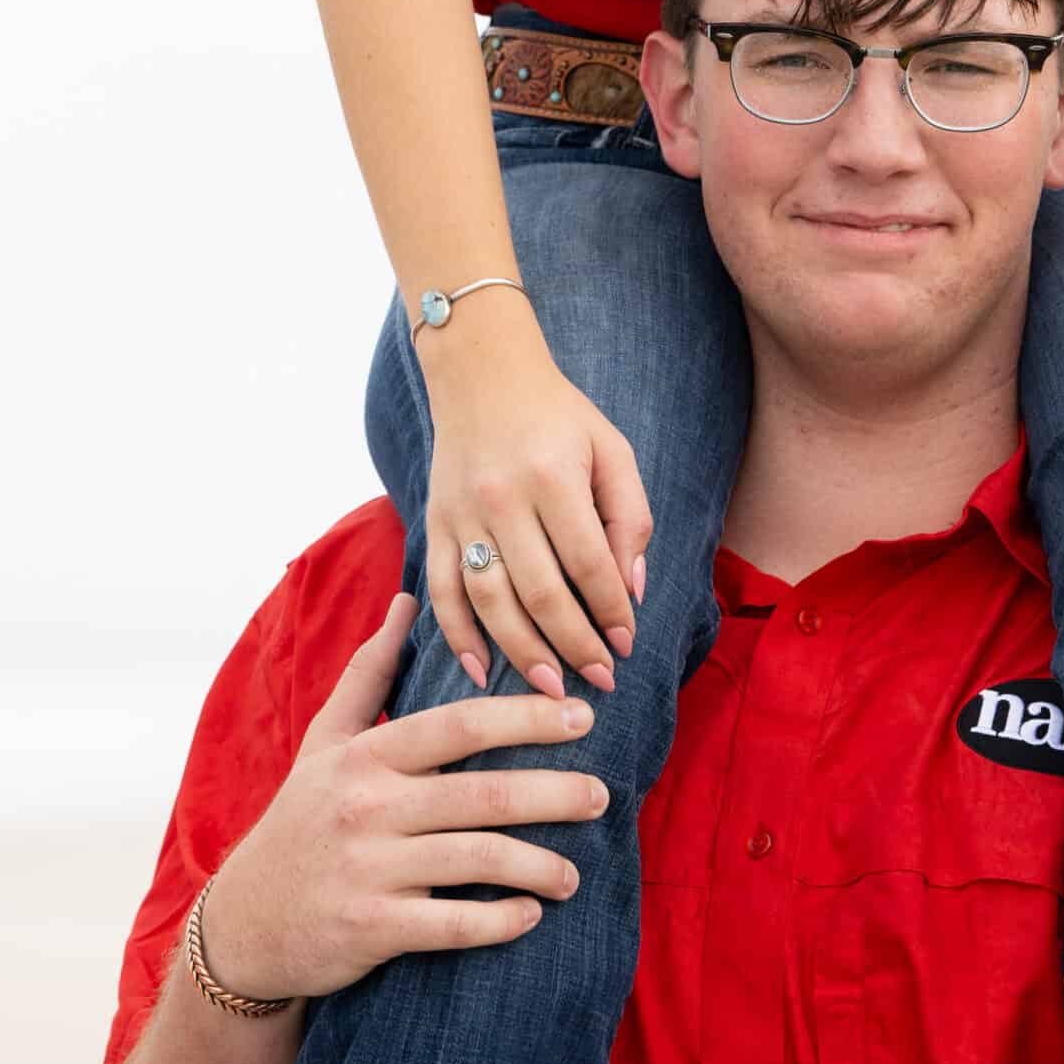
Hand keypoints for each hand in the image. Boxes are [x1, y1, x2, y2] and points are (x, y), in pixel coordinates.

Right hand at [198, 597, 610, 997]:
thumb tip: (404, 602)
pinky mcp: (370, 928)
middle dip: (556, 793)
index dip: (527, 716)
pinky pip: (452, 924)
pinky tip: (530, 916)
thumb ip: (368, 674)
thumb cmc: (298, 824)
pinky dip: (499, 921)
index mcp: (366, 756)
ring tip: (574, 874)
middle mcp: (368, 806)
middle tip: (603, 797)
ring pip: (478, 858)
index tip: (583, 716)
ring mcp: (369, 869)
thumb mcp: (323, 743)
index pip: (460, 725)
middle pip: (485, 792)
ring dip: (540, 866)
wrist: (243, 926)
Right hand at [419, 299, 653, 695]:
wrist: (482, 374)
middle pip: (540, 592)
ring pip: (490, 601)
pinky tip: (480, 672)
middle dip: (575, 645)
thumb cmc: (559, 416)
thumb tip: (630, 589)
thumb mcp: (611, 448)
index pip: (588, 563)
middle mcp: (503, 499)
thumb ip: (629, 515)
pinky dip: (457, 636)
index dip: (610, 611)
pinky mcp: (432, 523)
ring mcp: (461, 514)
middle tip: (600, 681)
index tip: (627, 646)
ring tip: (552, 690)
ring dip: (522, 653)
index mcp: (553, 477)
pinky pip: (441, 591)